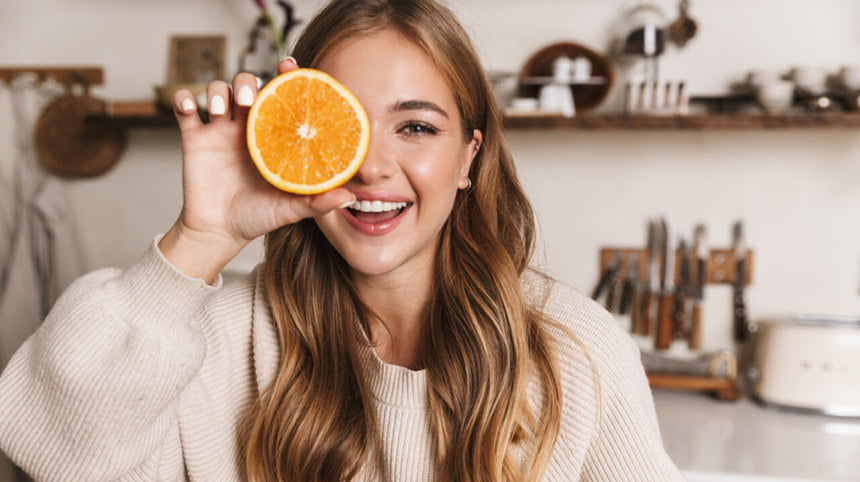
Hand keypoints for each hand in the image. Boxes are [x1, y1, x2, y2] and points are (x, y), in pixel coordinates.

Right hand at [159, 58, 355, 281]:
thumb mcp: (290, 209)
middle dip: (247, 81)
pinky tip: (190, 106)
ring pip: (217, 90)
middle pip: (247, 85)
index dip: (286, 77)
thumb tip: (351, 198)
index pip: (281, 97)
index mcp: (273, 135)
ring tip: (220, 108)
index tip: (289, 64)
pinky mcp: (194, 138)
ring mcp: (219, 130)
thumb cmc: (257, 217)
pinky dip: (184, 100)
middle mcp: (247, 127)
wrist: (219, 232)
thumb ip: (317, 202)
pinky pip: (184, 109)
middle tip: (249, 99)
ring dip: (217, 90)